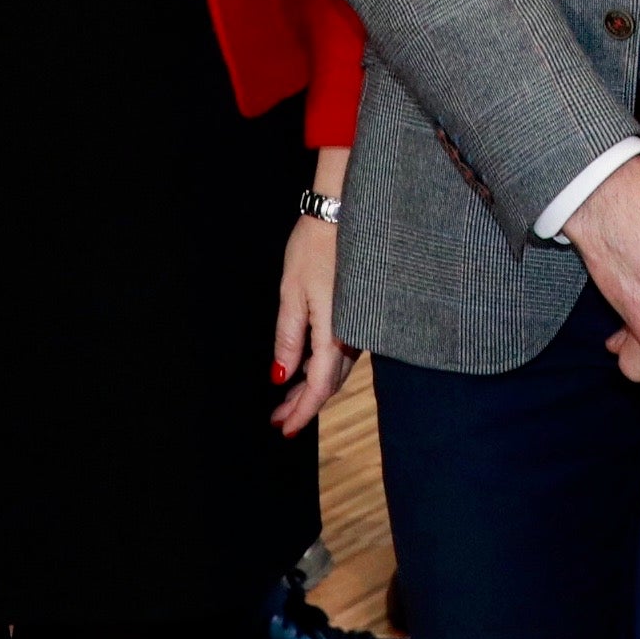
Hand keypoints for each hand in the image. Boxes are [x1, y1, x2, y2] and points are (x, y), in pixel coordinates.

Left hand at [269, 202, 352, 436]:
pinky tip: (307, 367)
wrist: (345, 209)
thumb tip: (281, 376)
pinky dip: (324, 366)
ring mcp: (361, 324)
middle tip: (279, 418)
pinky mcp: (361, 313)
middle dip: (303, 404)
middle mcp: (355, 334)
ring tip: (287, 398)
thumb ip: (289, 338)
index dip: (302, 412)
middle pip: (331, 383)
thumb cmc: (316, 246)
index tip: (283, 429)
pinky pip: (344, 351)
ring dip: (314, 386)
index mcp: (336, 332)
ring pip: (338, 369)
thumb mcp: (292, 292)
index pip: (320, 387)